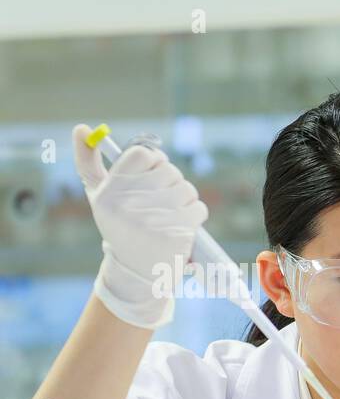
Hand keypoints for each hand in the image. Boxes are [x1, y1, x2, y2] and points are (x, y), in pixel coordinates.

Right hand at [72, 124, 208, 328]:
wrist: (137, 270)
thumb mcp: (99, 196)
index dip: (154, 160)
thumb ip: (89, 161)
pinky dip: (195, 214)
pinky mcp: (176, 233)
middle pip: (169, 170)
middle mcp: (128, 204)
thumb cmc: (119, 225)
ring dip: (185, 198)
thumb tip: (82, 128)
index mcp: (110, 191)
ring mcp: (153, 219)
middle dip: (171, 181)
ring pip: (186, 188)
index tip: (154, 171)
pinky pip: (198, 208)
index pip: (142, 154)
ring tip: (170, 213)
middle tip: (163, 198)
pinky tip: (181, 225)